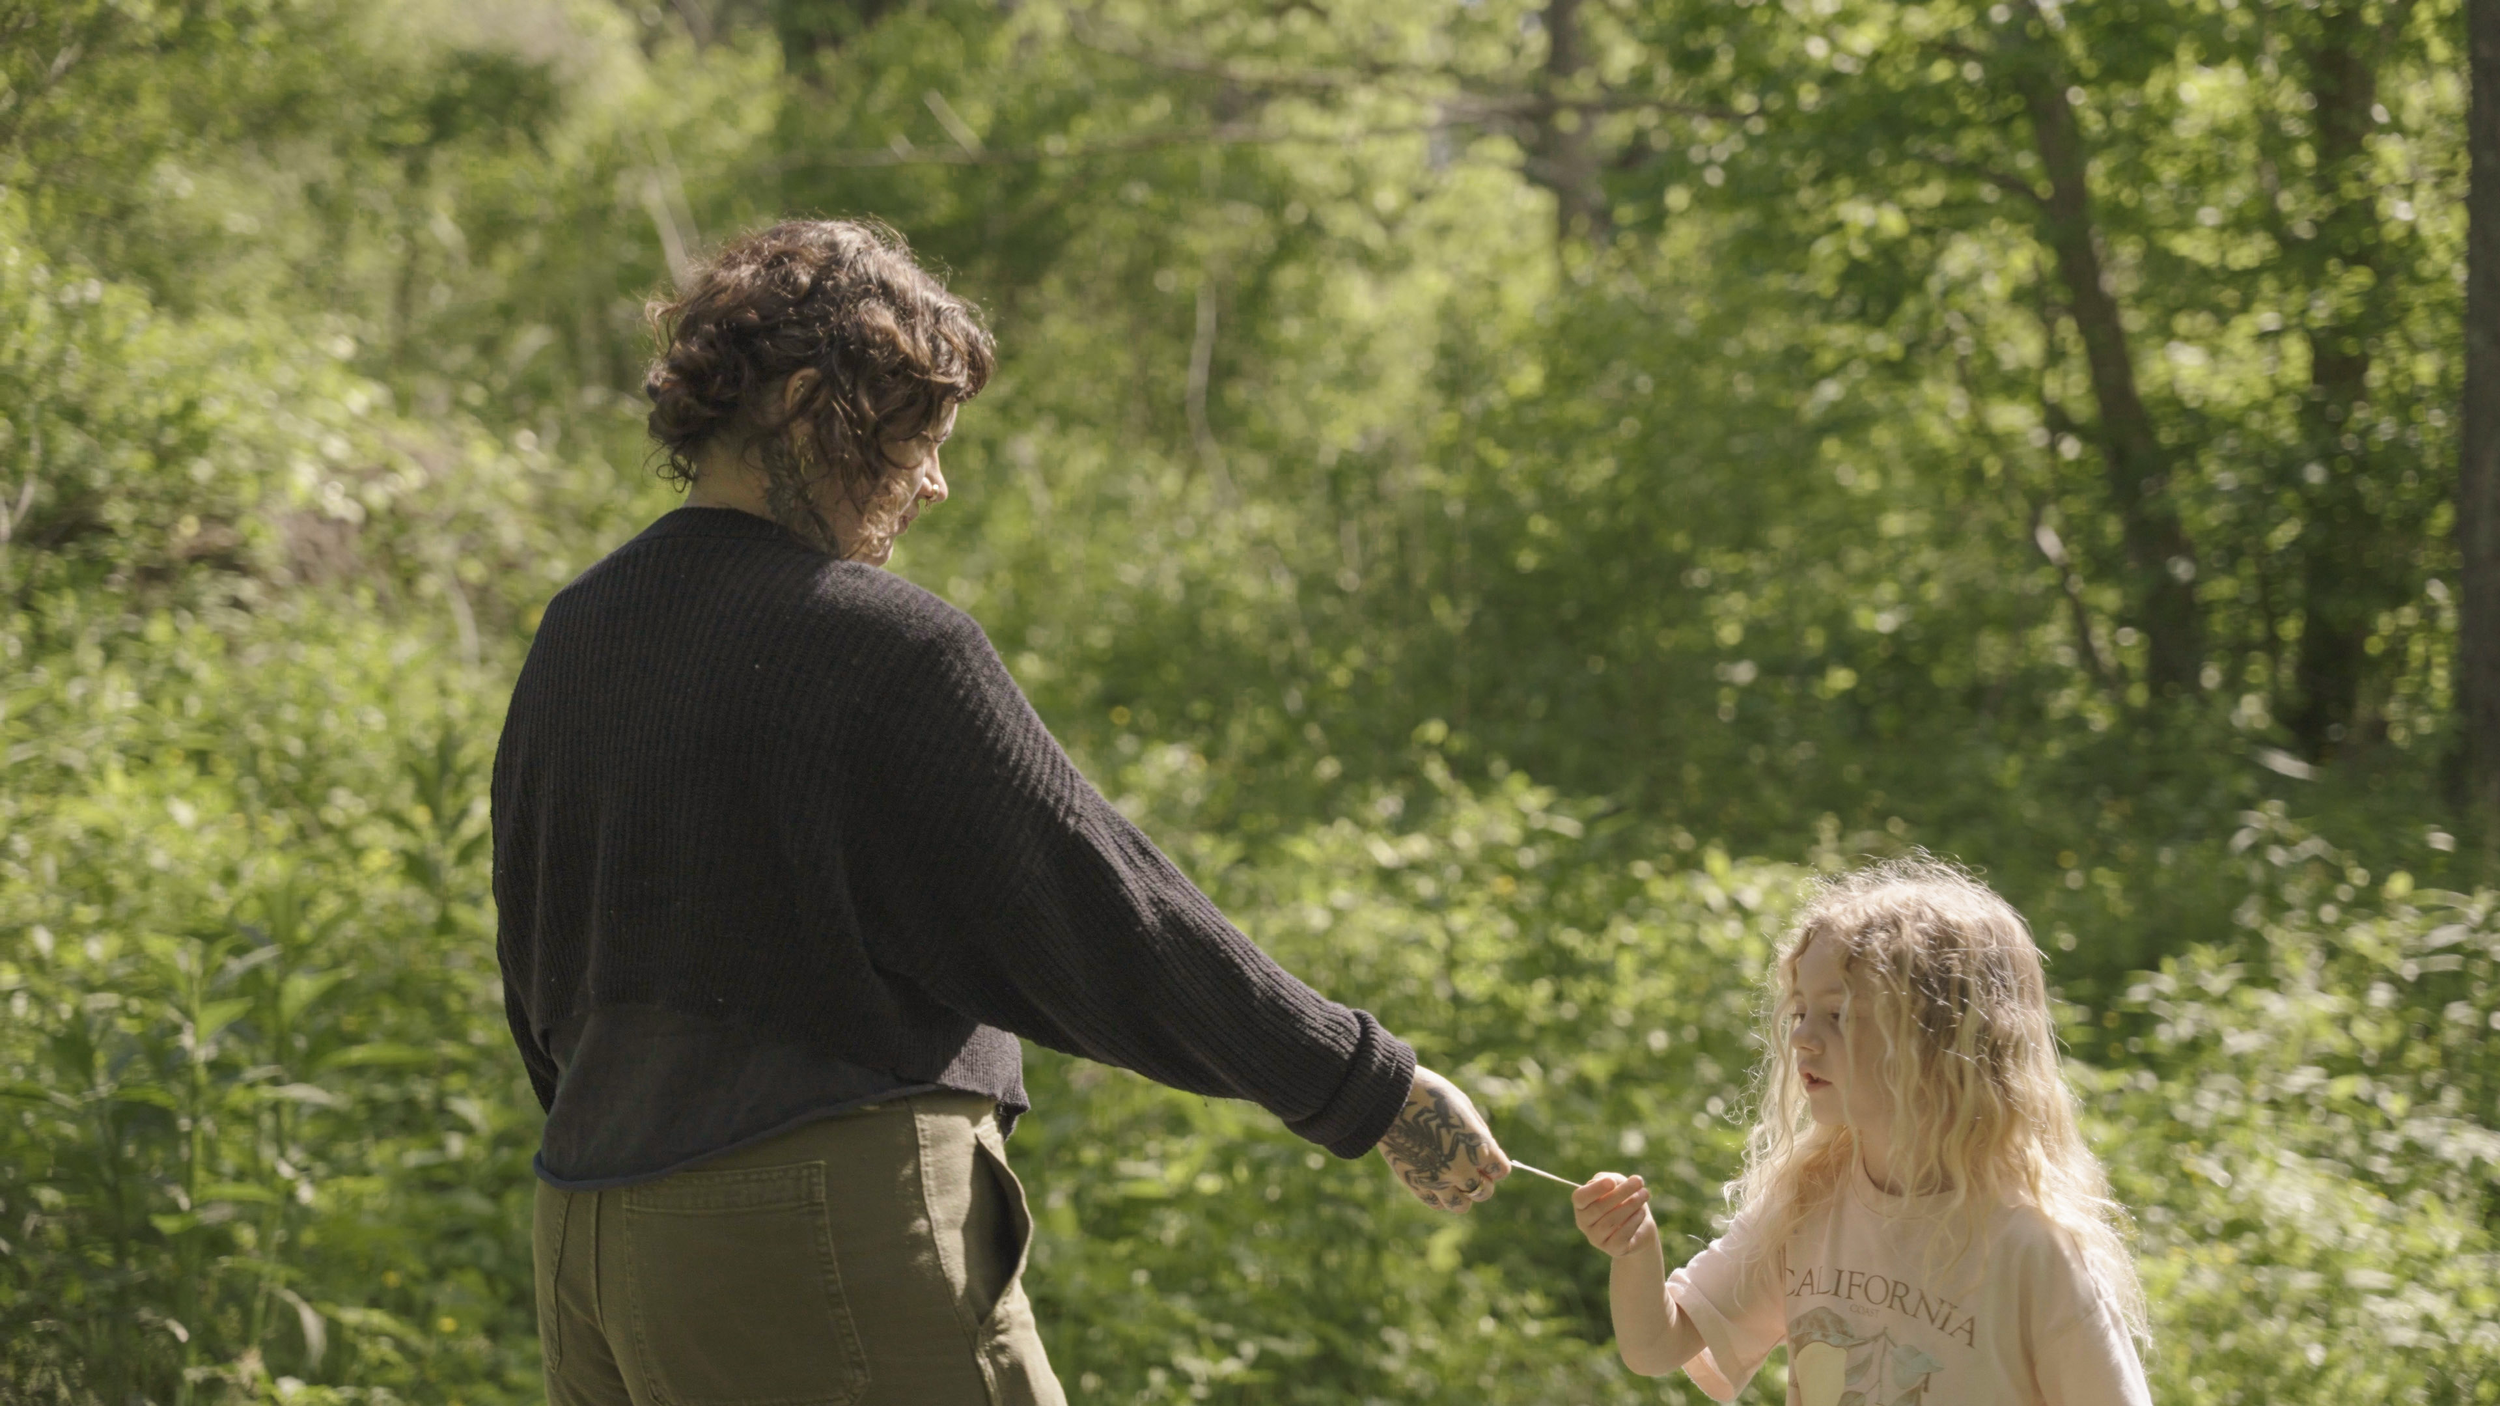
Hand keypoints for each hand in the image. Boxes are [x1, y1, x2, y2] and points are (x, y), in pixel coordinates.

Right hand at [1375, 1066, 1510, 1212]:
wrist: (1391, 1098)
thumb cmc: (1430, 1095)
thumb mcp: (1464, 1107)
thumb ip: (1478, 1135)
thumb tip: (1487, 1154)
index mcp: (1477, 1147)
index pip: (1501, 1170)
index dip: (1495, 1164)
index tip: (1486, 1158)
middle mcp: (1461, 1168)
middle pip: (1483, 1192)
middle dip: (1482, 1182)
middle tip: (1471, 1170)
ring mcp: (1437, 1179)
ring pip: (1460, 1205)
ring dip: (1462, 1195)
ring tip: (1453, 1179)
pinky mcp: (1415, 1184)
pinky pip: (1435, 1203)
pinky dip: (1440, 1196)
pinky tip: (1435, 1179)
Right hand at [1572, 1172, 1655, 1256]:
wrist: (1640, 1226)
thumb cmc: (1624, 1199)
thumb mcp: (1616, 1183)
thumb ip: (1609, 1178)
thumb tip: (1610, 1183)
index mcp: (1581, 1205)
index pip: (1580, 1197)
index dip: (1595, 1189)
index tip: (1612, 1181)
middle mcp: (1584, 1222)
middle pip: (1598, 1208)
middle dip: (1621, 1193)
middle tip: (1639, 1181)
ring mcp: (1596, 1238)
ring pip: (1610, 1222)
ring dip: (1630, 1205)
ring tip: (1644, 1194)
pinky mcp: (1611, 1249)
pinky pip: (1621, 1236)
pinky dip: (1633, 1221)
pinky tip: (1642, 1212)